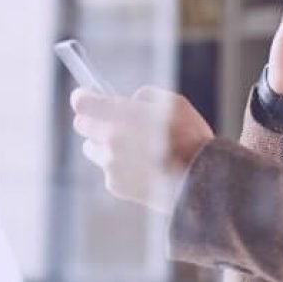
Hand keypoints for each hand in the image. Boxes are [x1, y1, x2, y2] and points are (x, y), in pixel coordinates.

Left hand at [70, 86, 214, 214]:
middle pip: (82, 125)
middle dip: (95, 121)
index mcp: (123, 115)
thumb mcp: (175, 104)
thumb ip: (146, 97)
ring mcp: (110, 164)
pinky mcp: (114, 185)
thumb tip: (130, 102)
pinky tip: (143, 167)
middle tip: (115, 122)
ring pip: (92, 148)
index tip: (86, 97)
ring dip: (105, 145)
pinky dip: (119, 166)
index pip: (83, 102)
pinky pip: (108, 169)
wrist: (200, 180)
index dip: (83, 97)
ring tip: (133, 148)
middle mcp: (111, 140)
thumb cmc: (192, 138)